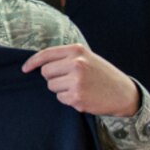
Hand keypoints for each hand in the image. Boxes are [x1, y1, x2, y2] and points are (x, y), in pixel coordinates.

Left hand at [21, 43, 139, 116]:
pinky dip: (68, 99)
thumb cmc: (102, 75)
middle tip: (69, 80)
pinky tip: (82, 96)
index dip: (32, 62)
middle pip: (45, 72)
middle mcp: (76, 63)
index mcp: (77, 50)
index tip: (25, 69)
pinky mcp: (77, 97)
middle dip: (53, 77)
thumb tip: (39, 63)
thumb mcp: (87, 58)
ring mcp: (76, 80)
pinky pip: (60, 98)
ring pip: (51, 86)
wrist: (123, 93)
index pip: (46, 54)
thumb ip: (67, 57)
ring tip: (79, 87)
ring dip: (61, 89)